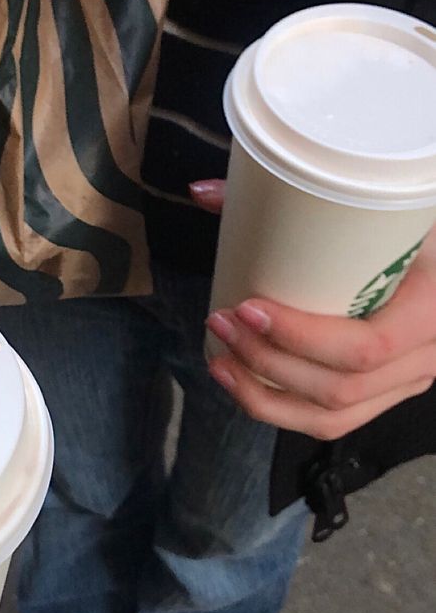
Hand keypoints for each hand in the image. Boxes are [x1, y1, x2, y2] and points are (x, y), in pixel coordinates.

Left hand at [191, 179, 435, 438]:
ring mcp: (408, 379)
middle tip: (221, 323)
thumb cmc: (415, 223)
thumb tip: (200, 191)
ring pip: (332, 417)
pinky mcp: (387, 391)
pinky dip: (283, 411)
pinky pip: (335, 421)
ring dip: (265, 396)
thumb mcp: (378, 202)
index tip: (247, 306)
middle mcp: (428, 354)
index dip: (300, 337)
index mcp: (433, 307)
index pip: (367, 347)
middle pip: (339, 388)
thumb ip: (292, 193)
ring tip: (220, 361)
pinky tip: (244, 387)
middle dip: (266, 363)